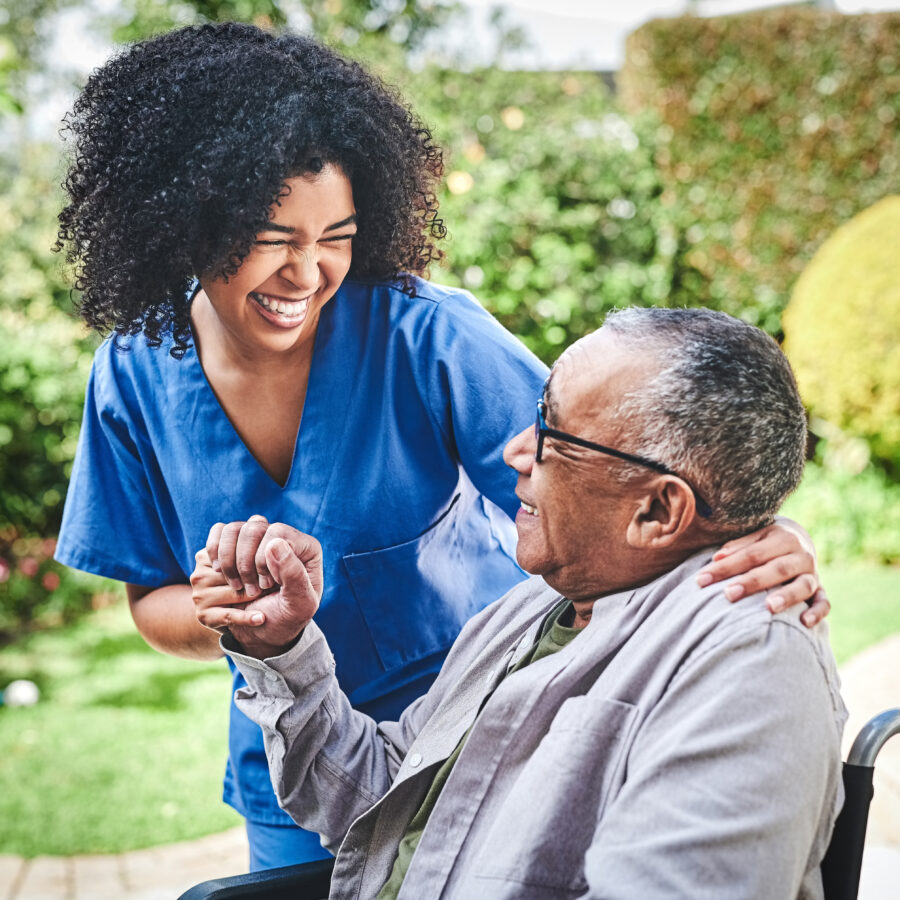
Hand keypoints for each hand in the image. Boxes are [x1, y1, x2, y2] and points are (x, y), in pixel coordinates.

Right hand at [200, 517, 323, 655]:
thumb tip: (275, 542)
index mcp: (301, 545)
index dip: (265, 558)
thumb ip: (294, 574)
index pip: (274, 531)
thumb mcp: (300, 604)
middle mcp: (276, 537)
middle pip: (249, 529)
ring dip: (230, 569)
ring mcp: (250, 544)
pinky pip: (211, 543)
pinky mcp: (227, 554)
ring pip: (228, 533)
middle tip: (255, 590)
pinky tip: (224, 580)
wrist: (263, 636)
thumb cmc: (286, 618)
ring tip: (242, 590)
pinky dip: (214, 560)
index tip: (268, 585)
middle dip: (246, 565)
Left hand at [695, 522, 828, 627]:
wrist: (800, 541)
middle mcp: (801, 555)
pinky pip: (824, 603)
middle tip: (728, 594)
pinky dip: (817, 612)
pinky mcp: (821, 590)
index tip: (702, 580)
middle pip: (775, 569)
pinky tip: (804, 622)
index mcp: (782, 538)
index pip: (751, 555)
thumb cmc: (766, 543)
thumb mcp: (755, 537)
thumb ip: (737, 547)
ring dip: (786, 596)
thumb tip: (717, 558)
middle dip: (751, 583)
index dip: (726, 567)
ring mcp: (813, 574)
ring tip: (768, 607)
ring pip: (802, 585)